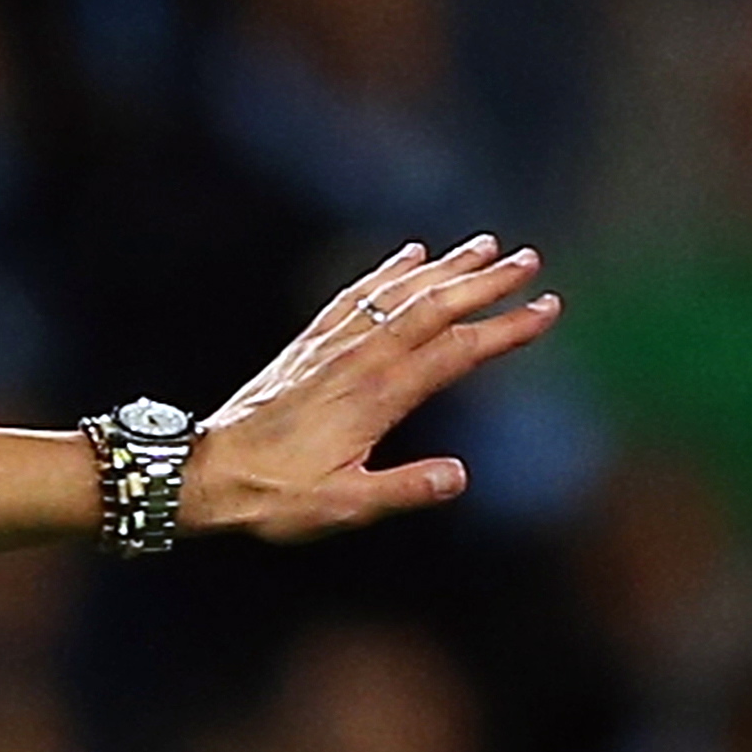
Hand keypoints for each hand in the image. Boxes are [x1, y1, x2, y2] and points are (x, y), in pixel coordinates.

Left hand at [181, 236, 562, 541]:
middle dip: (484, 282)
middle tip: (530, 258)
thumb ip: (404, 489)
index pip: (456, 352)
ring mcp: (329, 347)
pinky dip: (385, 271)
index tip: (548, 308)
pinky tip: (408, 255)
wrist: (203, 473)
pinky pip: (353, 296)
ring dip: (443, 267)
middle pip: (432, 308)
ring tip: (484, 245)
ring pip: (395, 293)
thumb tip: (458, 475)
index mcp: (377, 396)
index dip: (505, 329)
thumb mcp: (344, 506)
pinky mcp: (306, 346)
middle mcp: (357, 360)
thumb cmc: (273, 496)